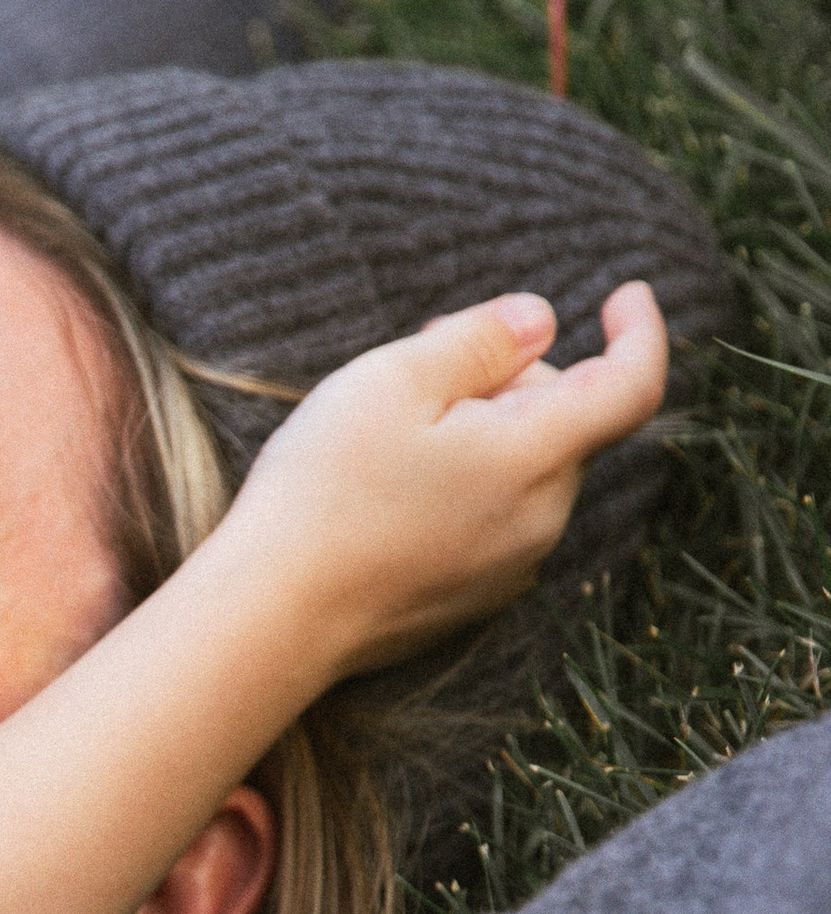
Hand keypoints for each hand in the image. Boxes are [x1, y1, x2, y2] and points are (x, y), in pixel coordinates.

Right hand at [224, 283, 669, 673]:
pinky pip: (496, 517)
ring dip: (485, 431)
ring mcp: (512, 566)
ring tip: (393, 428)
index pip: (631, 387)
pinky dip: (467, 483)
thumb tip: (541, 320)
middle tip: (425, 350)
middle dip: (514, 376)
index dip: (640, 332)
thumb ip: (482, 339)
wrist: (273, 618)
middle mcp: (543, 518)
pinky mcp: (475, 598)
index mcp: (534, 456)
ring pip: (527, 469)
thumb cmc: (324, 491)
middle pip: (563, 421)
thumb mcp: (393, 380)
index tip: (627, 295)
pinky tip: (391, 487)